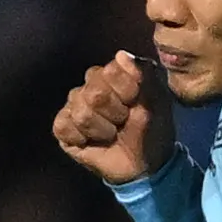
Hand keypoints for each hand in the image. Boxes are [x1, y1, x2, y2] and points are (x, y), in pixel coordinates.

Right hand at [51, 50, 171, 185]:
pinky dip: (82, 139)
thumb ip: (145, 75)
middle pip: (95, 94)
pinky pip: (64, 126)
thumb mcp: (158, 101)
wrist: (143, 166)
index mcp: (114, 73)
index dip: (127, 93)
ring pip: (81, 112)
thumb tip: (122, 56)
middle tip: (125, 122)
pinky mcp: (64, 126)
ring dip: (103, 130)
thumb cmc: (152, 131)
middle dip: (115, 114)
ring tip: (112, 134)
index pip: (111, 72)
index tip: (138, 105)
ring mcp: (75, 104)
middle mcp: (91, 84)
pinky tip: (93, 142)